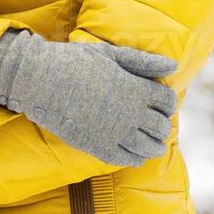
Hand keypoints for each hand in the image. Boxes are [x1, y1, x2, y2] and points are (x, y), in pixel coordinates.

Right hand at [0, 29, 177, 165]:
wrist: (40, 80)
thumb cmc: (75, 61)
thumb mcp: (110, 54)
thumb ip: (142, 62)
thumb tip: (174, 66)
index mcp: (134, 88)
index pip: (166, 100)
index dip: (167, 102)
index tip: (161, 103)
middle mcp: (130, 113)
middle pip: (161, 126)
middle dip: (162, 125)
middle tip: (157, 124)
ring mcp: (114, 132)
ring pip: (148, 147)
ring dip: (154, 146)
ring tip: (153, 143)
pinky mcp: (98, 147)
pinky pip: (126, 159)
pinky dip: (135, 158)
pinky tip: (135, 154)